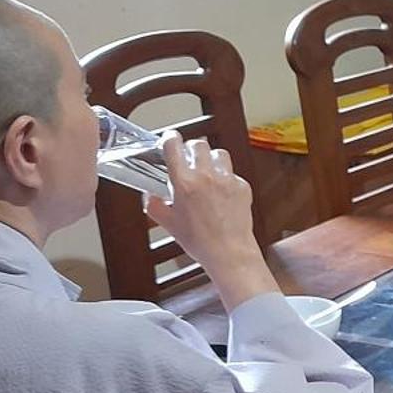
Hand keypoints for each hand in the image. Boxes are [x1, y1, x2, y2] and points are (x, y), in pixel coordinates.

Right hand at [143, 132, 278, 308]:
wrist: (229, 253)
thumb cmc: (201, 242)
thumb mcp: (169, 225)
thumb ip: (155, 207)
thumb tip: (151, 198)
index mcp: (184, 183)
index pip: (173, 146)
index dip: (170, 139)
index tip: (170, 139)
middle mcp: (206, 176)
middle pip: (198, 144)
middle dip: (191, 149)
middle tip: (189, 160)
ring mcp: (226, 180)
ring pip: (219, 153)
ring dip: (211, 159)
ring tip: (208, 172)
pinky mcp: (242, 186)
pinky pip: (233, 173)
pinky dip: (227, 178)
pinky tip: (222, 192)